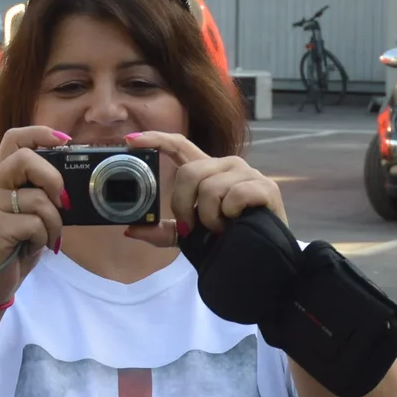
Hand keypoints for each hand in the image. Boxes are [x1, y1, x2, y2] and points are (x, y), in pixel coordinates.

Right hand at [0, 125, 70, 302]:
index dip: (41, 133)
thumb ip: (41, 194)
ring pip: (37, 198)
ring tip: (46, 237)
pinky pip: (34, 223)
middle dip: (53, 180)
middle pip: (25, 159)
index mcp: (0, 178)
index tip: (65, 141)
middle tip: (62, 203)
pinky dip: (43, 238)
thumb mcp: (29, 215)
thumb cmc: (13, 247)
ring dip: (53, 222)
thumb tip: (72, 187)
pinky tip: (32, 247)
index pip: (15, 139)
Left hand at [120, 129, 284, 243]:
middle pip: (190, 172)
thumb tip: (132, 230)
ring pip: (210, 188)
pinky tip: (238, 222)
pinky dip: (230, 216)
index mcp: (208, 172)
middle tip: (192, 226)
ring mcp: (248, 174)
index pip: (179, 145)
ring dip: (210, 218)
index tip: (131, 139)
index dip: (156, 139)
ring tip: (222, 228)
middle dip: (184, 205)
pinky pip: (234, 196)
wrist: (264, 257)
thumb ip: (164, 232)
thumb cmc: (229, 239)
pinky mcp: (265, 187)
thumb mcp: (191, 236)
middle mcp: (227, 165)